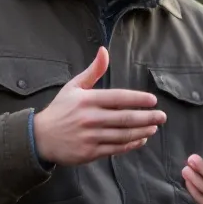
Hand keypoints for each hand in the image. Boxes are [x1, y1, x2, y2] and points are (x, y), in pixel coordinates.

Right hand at [32, 47, 166, 165]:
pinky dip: (131, 145)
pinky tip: (141, 139)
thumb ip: (92, 71)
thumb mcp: (73, 87)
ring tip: (154, 127)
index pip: (118, 98)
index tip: (153, 100)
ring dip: (142, 131)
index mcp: (87, 100)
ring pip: (123, 135)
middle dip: (147, 117)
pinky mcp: (90, 152)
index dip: (138, 99)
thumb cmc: (60, 110)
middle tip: (162, 116)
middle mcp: (90, 118)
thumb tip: (104, 51)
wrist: (40, 137)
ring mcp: (90, 137)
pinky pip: (116, 148)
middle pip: (125, 118)